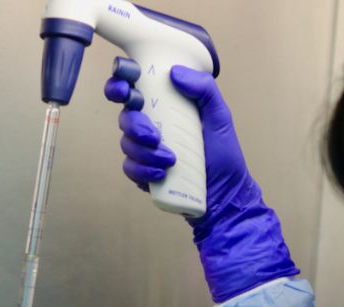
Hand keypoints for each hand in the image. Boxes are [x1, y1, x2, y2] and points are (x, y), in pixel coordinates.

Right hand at [104, 62, 298, 301]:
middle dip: (134, 124)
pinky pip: (129, 168)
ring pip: (126, 143)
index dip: (120, 84)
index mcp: (167, 106)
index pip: (134, 88)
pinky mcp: (144, 174)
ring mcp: (146, 151)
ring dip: (145, 152)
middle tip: (153, 135)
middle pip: (124, 116)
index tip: (125, 90)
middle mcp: (152, 125)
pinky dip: (144, 171)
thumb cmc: (223, 157)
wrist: (223, 197)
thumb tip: (175, 73)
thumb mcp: (220, 119)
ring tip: (172, 160)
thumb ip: (205, 90)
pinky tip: (163, 174)